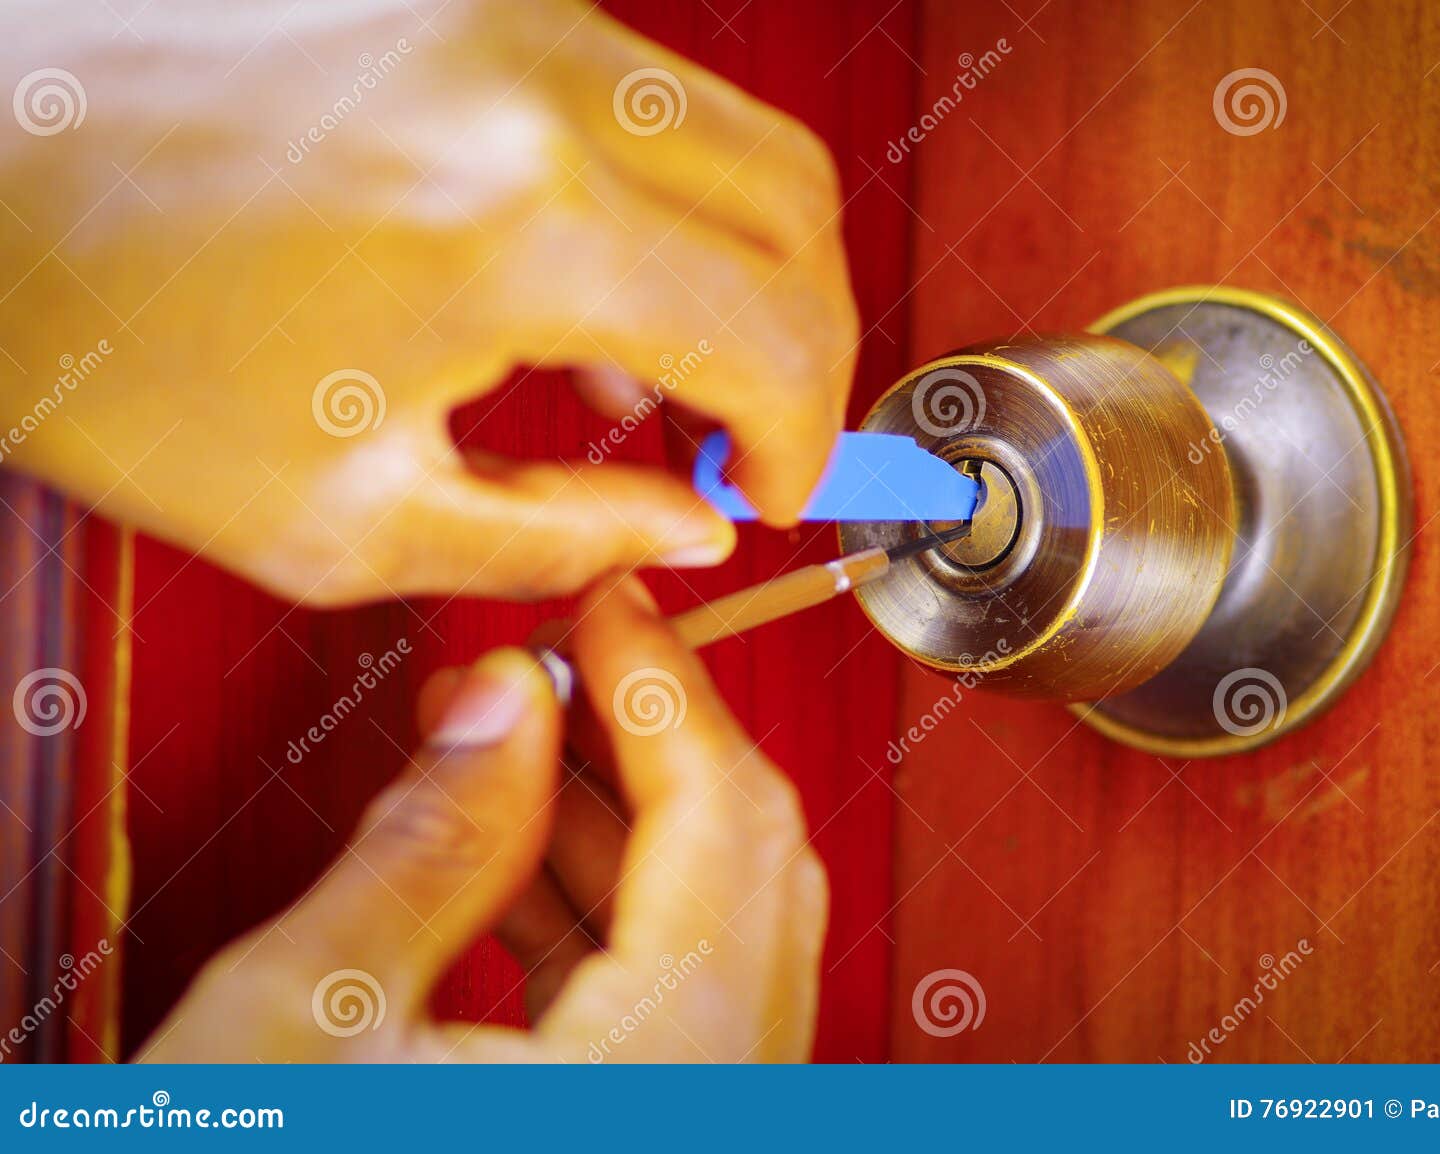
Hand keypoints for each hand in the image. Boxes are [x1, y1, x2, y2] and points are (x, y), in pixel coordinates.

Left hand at [0, 0, 856, 604]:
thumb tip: (685, 528)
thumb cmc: (100, 324)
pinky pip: (640, 96)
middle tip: (751, 438)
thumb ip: (557, 537)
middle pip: (798, 210)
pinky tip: (587, 289)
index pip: (778, 333)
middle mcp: (536, 80)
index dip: (807, 439)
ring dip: (741, 268)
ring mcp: (506, 12)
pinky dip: (661, 201)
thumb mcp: (342, 514)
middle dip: (806, 348)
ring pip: (737, 137)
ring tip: (657, 381)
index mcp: (521, 221)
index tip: (774, 491)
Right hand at [137, 575, 827, 1061]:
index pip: (723, 817)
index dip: (668, 685)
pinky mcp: (649, 1131)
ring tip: (529, 737)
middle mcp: (717, 1104)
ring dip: (631, 816)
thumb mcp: (309, 1018)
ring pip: (720, 925)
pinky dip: (611, 907)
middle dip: (658, 738)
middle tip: (580, 656)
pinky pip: (674, 993)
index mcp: (665, 1074)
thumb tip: (507, 699)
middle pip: (749, 862)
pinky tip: (522, 847)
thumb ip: (433, 839)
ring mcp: (697, 1121)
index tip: (615, 605)